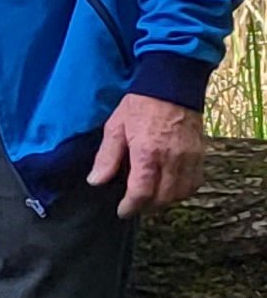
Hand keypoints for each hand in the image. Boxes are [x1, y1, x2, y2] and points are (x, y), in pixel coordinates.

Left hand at [89, 93, 207, 216]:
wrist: (172, 85)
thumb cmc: (140, 105)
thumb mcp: (115, 127)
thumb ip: (107, 157)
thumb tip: (96, 181)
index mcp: (148, 153)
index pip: (142, 192)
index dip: (131, 207)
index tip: (122, 212)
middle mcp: (172, 159)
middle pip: (164, 198)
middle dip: (148, 206)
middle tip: (134, 204)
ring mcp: (190, 157)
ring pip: (182, 193)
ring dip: (166, 200)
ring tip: (151, 197)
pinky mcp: (201, 154)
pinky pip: (195, 182)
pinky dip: (183, 190)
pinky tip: (169, 186)